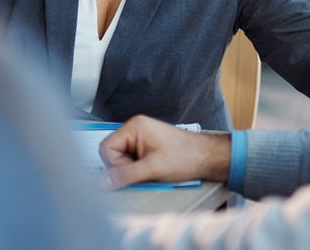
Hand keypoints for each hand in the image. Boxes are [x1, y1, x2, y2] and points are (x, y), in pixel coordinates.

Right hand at [98, 115, 231, 189]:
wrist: (207, 158)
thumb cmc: (186, 157)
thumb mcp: (153, 168)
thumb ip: (125, 175)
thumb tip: (102, 182)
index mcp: (134, 127)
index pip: (106, 148)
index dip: (115, 165)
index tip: (131, 173)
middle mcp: (135, 129)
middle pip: (112, 154)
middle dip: (124, 168)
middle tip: (143, 173)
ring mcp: (141, 138)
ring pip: (122, 160)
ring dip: (132, 171)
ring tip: (151, 173)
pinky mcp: (146, 148)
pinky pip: (132, 162)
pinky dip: (139, 171)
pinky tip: (152, 172)